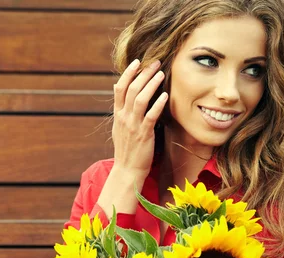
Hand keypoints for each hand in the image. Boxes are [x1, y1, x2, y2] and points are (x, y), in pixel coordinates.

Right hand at [111, 58, 168, 180]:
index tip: (137, 62)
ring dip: (151, 85)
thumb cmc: (128, 149)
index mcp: (118, 114)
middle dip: (143, 74)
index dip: (128, 73)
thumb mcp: (122, 127)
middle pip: (131, 89)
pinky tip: (165, 96)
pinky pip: (150, 116)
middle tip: (155, 63)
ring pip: (139, 99)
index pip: (120, 88)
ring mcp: (133, 125)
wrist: (127, 170)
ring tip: (161, 74)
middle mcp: (124, 117)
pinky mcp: (143, 134)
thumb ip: (124, 111)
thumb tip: (124, 93)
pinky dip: (157, 104)